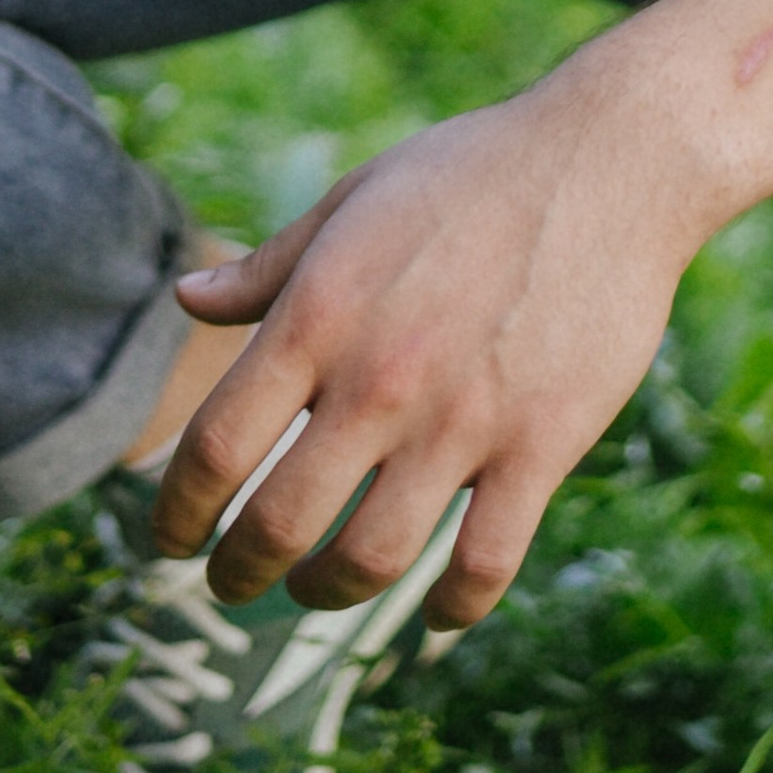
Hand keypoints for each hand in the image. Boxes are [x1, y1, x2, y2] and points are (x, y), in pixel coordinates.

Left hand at [151, 55, 697, 629]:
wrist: (606, 161)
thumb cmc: (468, 175)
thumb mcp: (352, 201)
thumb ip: (268, 266)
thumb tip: (186, 298)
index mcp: (319, 314)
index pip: (215, 445)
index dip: (175, 511)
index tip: (166, 539)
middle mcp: (379, 378)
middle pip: (278, 521)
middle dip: (237, 573)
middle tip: (228, 585)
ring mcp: (463, 420)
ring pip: (370, 560)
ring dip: (326, 593)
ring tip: (314, 589)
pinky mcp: (542, 446)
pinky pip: (484, 564)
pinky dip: (450, 607)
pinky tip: (433, 610)